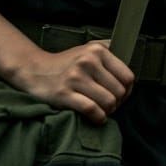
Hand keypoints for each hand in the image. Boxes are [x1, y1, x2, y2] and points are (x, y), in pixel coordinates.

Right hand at [12, 39, 134, 124]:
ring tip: (101, 110)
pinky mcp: (65, 94)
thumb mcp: (87, 48)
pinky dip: (98, 117)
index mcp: (97, 51)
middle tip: (109, 104)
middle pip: (119, 92)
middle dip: (117, 102)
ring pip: (108, 102)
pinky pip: (92, 110)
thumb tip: (130, 58)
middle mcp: (88, 62)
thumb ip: (109, 50)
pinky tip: (96, 117)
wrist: (34, 70)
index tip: (121, 95)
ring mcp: (76, 78)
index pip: (127, 76)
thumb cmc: (66, 63)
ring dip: (108, 111)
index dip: (128, 90)